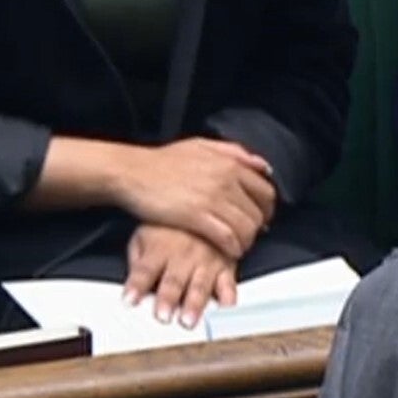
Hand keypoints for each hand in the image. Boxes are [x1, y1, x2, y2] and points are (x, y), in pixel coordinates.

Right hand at [112, 138, 276, 258]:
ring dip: (246, 241)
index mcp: (229, 164)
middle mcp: (225, 180)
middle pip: (258, 212)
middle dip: (257, 227)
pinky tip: (230, 251)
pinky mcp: (197, 217)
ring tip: (239, 245)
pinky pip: (228, 238)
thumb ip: (234, 153)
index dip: (267, 209)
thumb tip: (262, 165)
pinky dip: (233, 248)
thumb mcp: (201, 146)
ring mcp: (212, 199)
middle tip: (249, 234)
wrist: (131, 172)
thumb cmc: (162, 161)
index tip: (261, 217)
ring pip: (246, 227)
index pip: (265, 191)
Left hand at [122, 224, 237, 327]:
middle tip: (163, 316)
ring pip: (200, 286)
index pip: (144, 270)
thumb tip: (133, 282)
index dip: (136, 286)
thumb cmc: (172, 225)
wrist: (207, 208)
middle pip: (173, 281)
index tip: (129, 301)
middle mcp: (183, 256)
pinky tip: (225, 309)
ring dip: (194, 304)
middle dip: (167, 299)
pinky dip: (228, 299)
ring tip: (189, 320)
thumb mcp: (145, 232)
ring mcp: (206, 262)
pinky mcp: (226, 267)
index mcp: (160, 248)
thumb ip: (137, 258)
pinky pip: (229, 285)